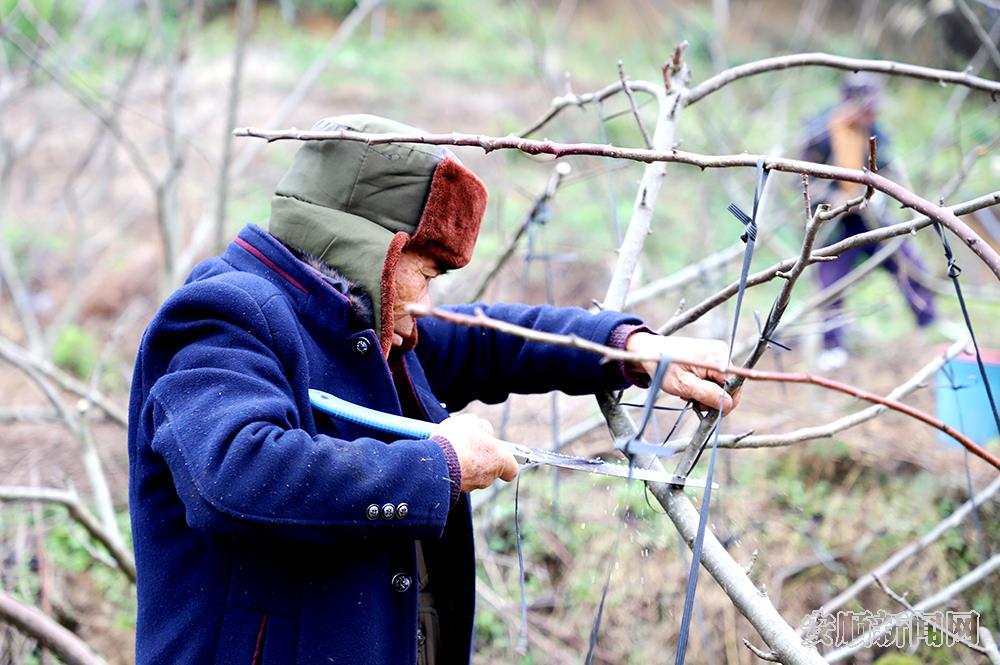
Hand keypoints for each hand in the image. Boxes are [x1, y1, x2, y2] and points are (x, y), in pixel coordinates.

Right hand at [432, 414, 518, 490]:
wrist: (434, 460)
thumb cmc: (457, 440)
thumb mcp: (471, 421)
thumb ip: (482, 426)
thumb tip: (485, 430)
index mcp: (499, 459)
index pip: (512, 469)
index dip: (506, 461)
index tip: (498, 453)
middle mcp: (488, 476)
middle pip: (490, 470)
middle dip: (481, 460)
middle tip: (470, 446)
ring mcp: (472, 485)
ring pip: (473, 475)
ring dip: (466, 465)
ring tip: (454, 451)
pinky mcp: (457, 490)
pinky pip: (458, 479)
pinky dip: (454, 471)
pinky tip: (445, 459)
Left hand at [625, 332, 740, 413]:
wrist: (650, 351)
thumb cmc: (664, 367)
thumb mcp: (683, 385)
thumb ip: (707, 394)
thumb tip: (728, 404)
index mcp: (718, 357)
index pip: (734, 386)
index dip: (722, 402)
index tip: (703, 408)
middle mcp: (722, 352)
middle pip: (729, 386)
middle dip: (712, 398)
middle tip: (691, 400)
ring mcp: (717, 353)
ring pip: (721, 384)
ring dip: (706, 393)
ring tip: (687, 391)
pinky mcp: (712, 356)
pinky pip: (715, 378)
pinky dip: (704, 385)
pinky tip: (690, 385)